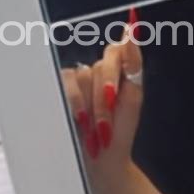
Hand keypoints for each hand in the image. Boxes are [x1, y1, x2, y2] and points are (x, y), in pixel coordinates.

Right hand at [60, 8, 143, 188]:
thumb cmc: (117, 133)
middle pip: (103, 63)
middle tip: (109, 117)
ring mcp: (79, 80)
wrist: (100, 160)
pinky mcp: (61, 88)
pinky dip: (76, 103)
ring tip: (96, 128)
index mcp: (119, 72)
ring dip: (93, 105)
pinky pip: (68, 83)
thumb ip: (132, 65)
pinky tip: (81, 121)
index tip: (126, 54)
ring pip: (85, 75)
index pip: (119, 50)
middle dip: (108, 93)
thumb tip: (131, 33)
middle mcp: (99, 72)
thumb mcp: (132, 99)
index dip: (122, 54)